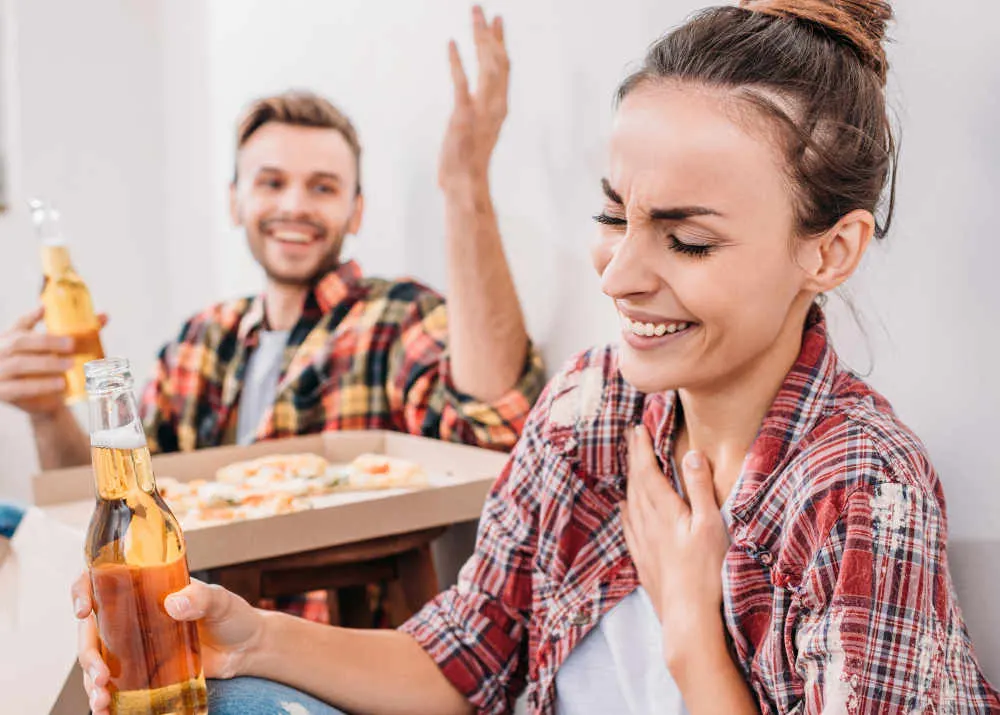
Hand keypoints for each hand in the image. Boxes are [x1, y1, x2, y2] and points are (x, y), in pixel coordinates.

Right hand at [0, 307, 106, 416]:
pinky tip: (61, 384)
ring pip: (20, 364)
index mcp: (11, 339)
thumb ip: (76, 333)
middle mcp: (1, 353)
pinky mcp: (3, 392)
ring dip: (47, 364)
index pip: (20, 324)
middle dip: (46, 342)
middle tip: (71, 344)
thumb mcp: (57, 352)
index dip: (31, 317)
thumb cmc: (49, 371)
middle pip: (20, 342)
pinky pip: (20, 388)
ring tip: (70, 365)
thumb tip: (105, 316)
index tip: (46, 309)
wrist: (39, 403)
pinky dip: (41, 385)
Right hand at [73, 572, 264, 713]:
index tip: (84, 611)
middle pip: (92, 631)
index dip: (83, 591)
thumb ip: (202, 598)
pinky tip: (105, 712)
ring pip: (97, 662)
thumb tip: (174, 603)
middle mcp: (132, 617)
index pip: (101, 583)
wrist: (247, 649)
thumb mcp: (221, 600)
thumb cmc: (233, 616)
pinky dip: (106, 701)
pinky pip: (115, 686)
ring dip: (91, 683)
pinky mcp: (143, 673)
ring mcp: (134, 647)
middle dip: (88, 654)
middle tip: (100, 676)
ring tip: (102, 701)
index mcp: (145, 589)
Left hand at [439, 5, 508, 192]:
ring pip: (487, 66)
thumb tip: (470, 110)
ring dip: (480, 38)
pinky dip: (457, 61)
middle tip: (483, 11)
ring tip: (474, 15)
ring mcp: (481, 110)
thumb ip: (477, 118)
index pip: (503, 70)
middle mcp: (495, 106)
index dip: (499, 45)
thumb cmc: (468, 165)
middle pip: (498, 61)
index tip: (496, 24)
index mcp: (499, 108)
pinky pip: (461, 82)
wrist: (466, 184)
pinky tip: (452, 43)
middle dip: (490, 34)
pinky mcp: (464, 116)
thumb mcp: (477, 135)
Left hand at [621, 426, 729, 662]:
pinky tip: (625, 509)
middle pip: (636, 483)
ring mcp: (642, 543)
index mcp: (664, 511)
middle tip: (632, 437)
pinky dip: (627, 509)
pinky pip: (629, 526)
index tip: (636, 428)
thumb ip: (699, 489)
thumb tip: (690, 455)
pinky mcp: (643, 561)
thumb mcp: (711, 525)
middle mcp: (647, 524)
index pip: (647, 471)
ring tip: (632, 467)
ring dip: (630, 481)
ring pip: (630, 503)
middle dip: (634, 458)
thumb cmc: (706, 572)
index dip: (641, 448)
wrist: (688, 619)